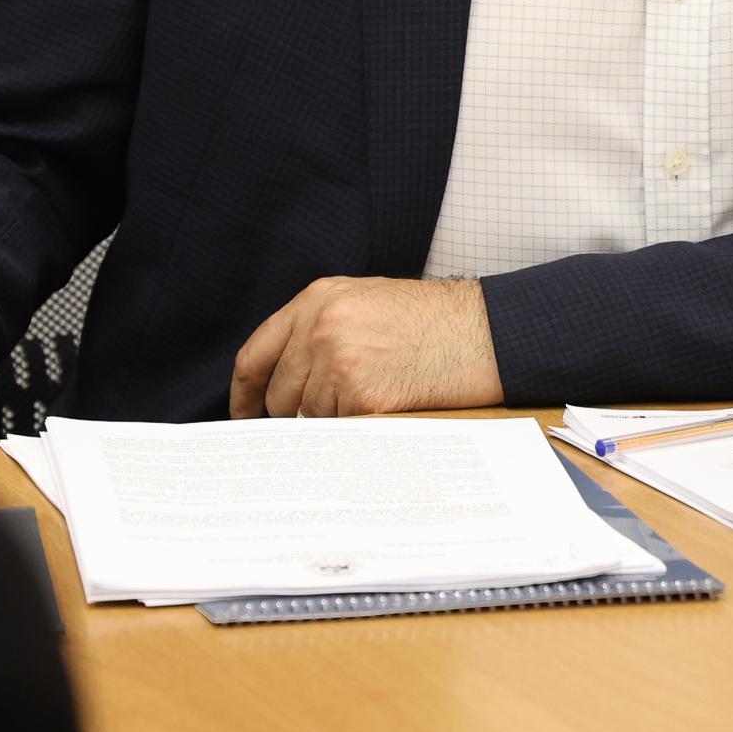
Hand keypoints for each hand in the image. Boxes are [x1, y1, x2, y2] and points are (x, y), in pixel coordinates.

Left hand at [229, 277, 502, 417]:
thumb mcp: (367, 301)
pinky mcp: (363, 395)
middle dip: (294, 415)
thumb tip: (285, 382)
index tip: (245, 417)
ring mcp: (339, 362)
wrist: (488, 333)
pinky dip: (356, 431)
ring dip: (332, 423)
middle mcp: (320, 327)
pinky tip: (385, 412)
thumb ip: (320, 329)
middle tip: (327, 418)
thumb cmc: (435, 322)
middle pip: (278, 395)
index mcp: (317, 300)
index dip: (244, 394)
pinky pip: (339, 431)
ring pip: (308, 418)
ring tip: (373, 402)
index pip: (255, 354)